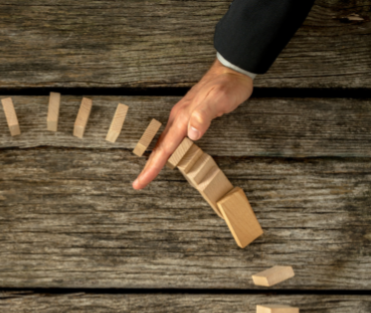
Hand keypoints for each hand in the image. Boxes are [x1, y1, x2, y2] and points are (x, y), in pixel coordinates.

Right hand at [132, 60, 252, 189]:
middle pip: (160, 147)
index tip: (140, 181)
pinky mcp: (189, 115)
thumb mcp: (218, 99)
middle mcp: (178, 118)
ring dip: (157, 159)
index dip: (153, 167)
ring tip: (149, 172)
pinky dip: (168, 149)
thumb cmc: (227, 86)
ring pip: (165, 142)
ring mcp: (182, 116)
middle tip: (139, 183)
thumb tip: (192, 134)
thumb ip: (204, 115)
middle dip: (149, 167)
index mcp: (182, 118)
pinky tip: (170, 153)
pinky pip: (173, 137)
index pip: (165, 148)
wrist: (231, 70)